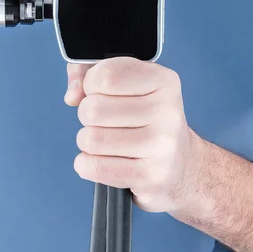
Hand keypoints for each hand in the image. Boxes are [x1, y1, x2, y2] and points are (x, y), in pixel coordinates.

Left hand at [65, 57, 198, 212]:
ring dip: (88, 143)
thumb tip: (73, 94)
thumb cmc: (148, 123)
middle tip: (105, 123)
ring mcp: (161, 145)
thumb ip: (90, 75)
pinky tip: (103, 161)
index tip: (100, 93)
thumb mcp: (129, 87)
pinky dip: (87, 165)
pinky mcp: (150, 175)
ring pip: (91, 139)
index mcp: (163, 81)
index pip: (105, 76)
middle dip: (87, 117)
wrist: (180, 166)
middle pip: (93, 109)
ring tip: (106, 143)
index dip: (90, 85)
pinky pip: (95, 167)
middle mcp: (166, 111)